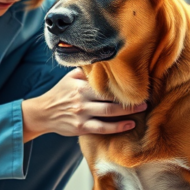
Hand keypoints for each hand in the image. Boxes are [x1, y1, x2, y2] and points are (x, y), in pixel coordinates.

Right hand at [22, 68, 146, 141]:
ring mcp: (82, 114)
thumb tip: (104, 61)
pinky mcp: (81, 128)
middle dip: (130, 98)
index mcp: (80, 85)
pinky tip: (130, 124)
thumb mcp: (70, 78)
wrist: (42, 113)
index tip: (137, 83)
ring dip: (128, 111)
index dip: (122, 84)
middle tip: (147, 97)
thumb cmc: (59, 93)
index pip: (104, 84)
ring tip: (143, 108)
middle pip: (110, 97)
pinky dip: (118, 127)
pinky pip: (102, 128)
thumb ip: (86, 72)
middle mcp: (82, 99)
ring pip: (109, 112)